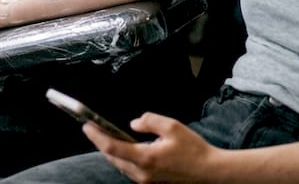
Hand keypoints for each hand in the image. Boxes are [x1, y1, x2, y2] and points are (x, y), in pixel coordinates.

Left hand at [85, 111, 216, 181]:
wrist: (211, 173)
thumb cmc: (194, 150)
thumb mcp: (172, 127)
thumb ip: (149, 121)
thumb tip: (134, 124)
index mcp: (146, 158)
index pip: (112, 147)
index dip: (96, 136)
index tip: (86, 126)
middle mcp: (142, 173)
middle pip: (112, 158)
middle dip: (101, 143)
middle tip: (94, 128)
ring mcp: (146, 181)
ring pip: (120, 166)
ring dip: (112, 152)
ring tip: (106, 136)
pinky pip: (130, 171)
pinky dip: (124, 159)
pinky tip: (125, 149)